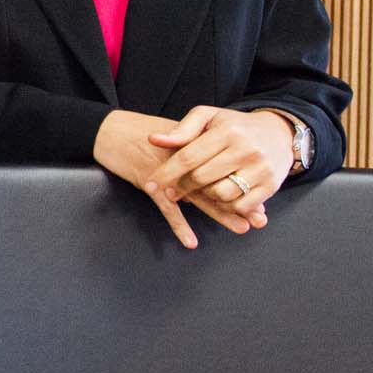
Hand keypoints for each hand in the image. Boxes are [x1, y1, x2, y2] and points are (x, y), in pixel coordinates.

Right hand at [93, 110, 256, 249]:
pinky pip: (167, 207)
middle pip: (218, 184)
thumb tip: (212, 182)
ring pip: (200, 196)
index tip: (261, 201)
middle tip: (261, 218)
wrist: (111, 131)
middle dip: (241, 202)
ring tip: (242, 227)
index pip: (224, 170)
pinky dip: (179, 225)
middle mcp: (186, 160)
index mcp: (194, 148)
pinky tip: (190, 241)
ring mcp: (169, 173)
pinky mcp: (151, 183)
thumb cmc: (140, 135)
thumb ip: (193, 158)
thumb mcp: (171, 140)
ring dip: (221, 214)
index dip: (242, 186)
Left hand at [146, 105, 293, 221]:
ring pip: (221, 195)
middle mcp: (245, 150)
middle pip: (202, 178)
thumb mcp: (209, 117)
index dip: (167, 173)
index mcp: (227, 131)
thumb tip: (153, 140)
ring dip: (206, 197)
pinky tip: (222, 196)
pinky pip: (241, 205)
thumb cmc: (236, 125)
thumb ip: (182, 130)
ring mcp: (260, 169)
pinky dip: (227, 206)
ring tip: (202, 189)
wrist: (279, 132)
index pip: (189, 156)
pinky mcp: (271, 186)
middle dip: (182, 187)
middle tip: (173, 190)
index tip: (152, 184)